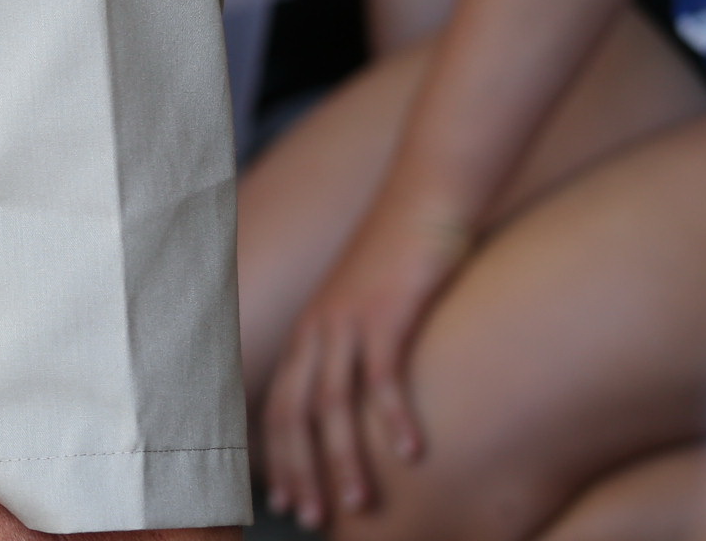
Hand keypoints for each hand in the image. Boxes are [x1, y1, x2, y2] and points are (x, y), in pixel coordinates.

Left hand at [258, 188, 472, 530]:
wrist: (427, 197)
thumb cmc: (405, 256)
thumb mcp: (369, 304)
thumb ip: (358, 346)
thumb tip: (365, 390)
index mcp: (310, 331)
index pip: (279, 405)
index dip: (278, 456)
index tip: (284, 499)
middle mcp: (318, 328)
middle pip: (294, 413)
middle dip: (300, 471)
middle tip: (312, 518)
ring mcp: (349, 319)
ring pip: (335, 404)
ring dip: (345, 459)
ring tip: (360, 505)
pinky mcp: (388, 309)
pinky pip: (386, 373)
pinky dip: (395, 416)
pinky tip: (412, 453)